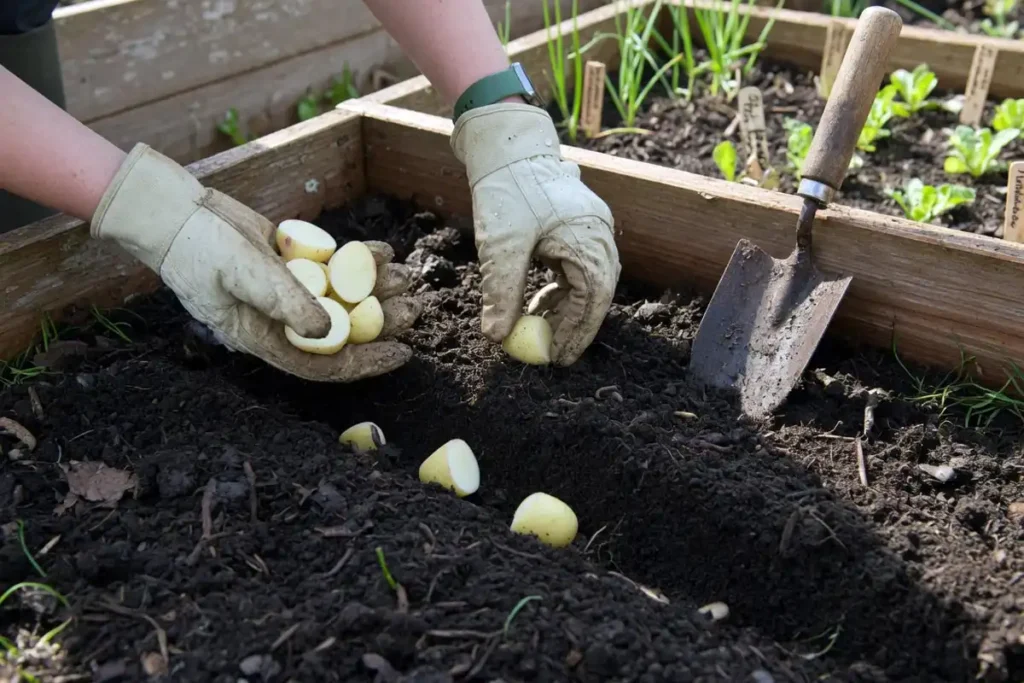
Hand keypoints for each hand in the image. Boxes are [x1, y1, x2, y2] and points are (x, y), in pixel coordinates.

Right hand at [89, 143, 420, 380]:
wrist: (173, 211)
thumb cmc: (198, 246)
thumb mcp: (243, 273)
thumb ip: (285, 301)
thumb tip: (329, 333)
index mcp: (263, 339)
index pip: (323, 366)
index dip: (366, 363)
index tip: (403, 353)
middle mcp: (279, 322)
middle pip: (341, 333)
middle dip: (381, 322)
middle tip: (414, 307)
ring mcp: (287, 293)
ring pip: (343, 299)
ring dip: (376, 289)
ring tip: (405, 275)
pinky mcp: (291, 266)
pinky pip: (333, 270)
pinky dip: (359, 261)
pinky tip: (384, 250)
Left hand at [450, 103, 619, 365]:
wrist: (506, 143)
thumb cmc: (507, 188)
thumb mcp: (501, 244)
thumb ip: (502, 292)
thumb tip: (496, 337)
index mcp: (589, 238)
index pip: (594, 299)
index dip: (578, 332)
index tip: (559, 357)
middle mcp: (598, 234)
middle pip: (595, 293)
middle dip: (573, 325)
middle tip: (552, 352)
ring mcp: (590, 228)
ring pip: (585, 281)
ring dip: (563, 307)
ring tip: (538, 328)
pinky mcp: (576, 225)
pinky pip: (575, 266)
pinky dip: (558, 288)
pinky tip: (536, 301)